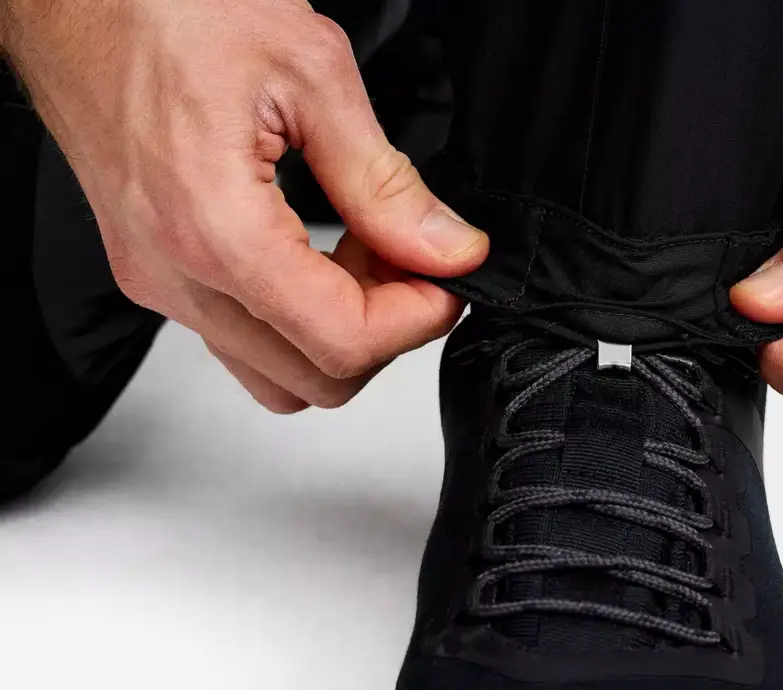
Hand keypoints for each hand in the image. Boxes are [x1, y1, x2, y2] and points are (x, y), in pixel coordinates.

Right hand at [0, 0, 487, 413]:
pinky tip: (317, 255)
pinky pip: (241, 341)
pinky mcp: (154, 273)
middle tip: (412, 261)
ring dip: (339, 333)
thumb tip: (449, 250)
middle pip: (315, 381)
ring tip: (363, 254)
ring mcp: (160, 282)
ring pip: (278, 376)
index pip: (342, 344)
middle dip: (384, 331)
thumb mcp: (309, 73)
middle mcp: (178, 277)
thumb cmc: (163, 2)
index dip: (416, 319)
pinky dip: (296, 318)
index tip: (448, 279)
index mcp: (216, 232)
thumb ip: (386, 183)